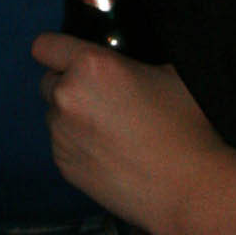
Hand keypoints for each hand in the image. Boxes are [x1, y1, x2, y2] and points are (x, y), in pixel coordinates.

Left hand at [32, 31, 231, 234]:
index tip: (68, 58)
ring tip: (111, 132)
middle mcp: (67, 96)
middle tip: (103, 98)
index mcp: (91, 66)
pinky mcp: (64, 164)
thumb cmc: (186, 127)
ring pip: (55, 115)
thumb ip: (133, 62)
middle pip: (49, 81)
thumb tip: (124, 65)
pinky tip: (110, 154)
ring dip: (73, 117)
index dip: (57, 50)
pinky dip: (78, 146)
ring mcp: (62, 133)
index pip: (46, 46)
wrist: (189, 189)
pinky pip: (62, 145)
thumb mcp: (169, 73)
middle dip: (70, 85)